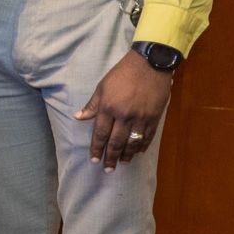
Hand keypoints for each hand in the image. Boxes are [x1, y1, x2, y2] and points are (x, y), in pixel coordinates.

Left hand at [77, 49, 173, 169]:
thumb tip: (78, 118)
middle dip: (110, 157)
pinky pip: (148, 136)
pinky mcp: (154, 117)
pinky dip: (142, 145)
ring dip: (127, 155)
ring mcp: (141, 117)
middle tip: (107, 169)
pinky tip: (138, 152)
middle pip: (116, 142)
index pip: (100, 134)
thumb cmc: (122, 74)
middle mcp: (124, 115)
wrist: (149, 65)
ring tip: (122, 163)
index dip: (96, 148)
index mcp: (108, 108)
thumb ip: (92, 105)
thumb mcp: (102, 87)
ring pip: (133, 142)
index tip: (94, 160)